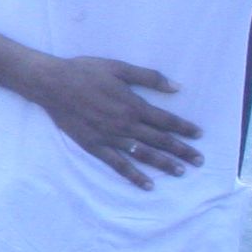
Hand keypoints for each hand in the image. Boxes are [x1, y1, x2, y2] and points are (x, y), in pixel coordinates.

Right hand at [26, 54, 202, 187]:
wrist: (52, 84)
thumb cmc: (86, 71)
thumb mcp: (119, 67)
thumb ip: (149, 78)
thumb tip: (176, 87)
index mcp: (133, 105)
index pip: (166, 121)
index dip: (184, 128)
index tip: (199, 135)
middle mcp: (125, 124)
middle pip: (160, 140)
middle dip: (181, 150)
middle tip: (199, 160)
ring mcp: (110, 138)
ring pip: (143, 154)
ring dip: (164, 164)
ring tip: (181, 172)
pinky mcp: (95, 146)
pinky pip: (118, 165)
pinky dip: (134, 175)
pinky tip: (147, 184)